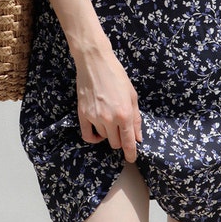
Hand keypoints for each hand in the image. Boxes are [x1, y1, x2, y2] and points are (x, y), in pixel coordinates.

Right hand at [73, 40, 142, 162]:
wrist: (95, 62)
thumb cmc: (116, 75)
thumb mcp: (132, 95)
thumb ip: (136, 118)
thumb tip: (137, 137)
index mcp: (124, 114)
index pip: (128, 142)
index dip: (131, 153)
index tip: (131, 159)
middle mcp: (109, 119)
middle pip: (115, 143)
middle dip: (120, 140)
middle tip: (121, 129)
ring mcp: (94, 117)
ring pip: (103, 138)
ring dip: (108, 134)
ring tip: (110, 120)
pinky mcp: (83, 114)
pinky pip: (87, 135)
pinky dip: (94, 138)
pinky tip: (98, 132)